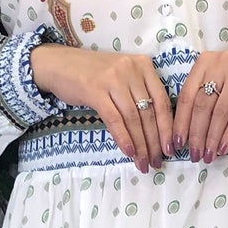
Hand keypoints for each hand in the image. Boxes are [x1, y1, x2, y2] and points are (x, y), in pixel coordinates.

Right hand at [28, 45, 172, 170]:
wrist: (58, 64)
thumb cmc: (92, 74)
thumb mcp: (122, 77)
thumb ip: (138, 95)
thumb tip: (155, 131)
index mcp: (144, 65)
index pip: (162, 101)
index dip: (167, 128)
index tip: (170, 149)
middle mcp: (131, 69)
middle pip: (149, 112)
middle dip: (154, 142)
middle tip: (156, 162)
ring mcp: (113, 78)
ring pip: (133, 118)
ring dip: (140, 145)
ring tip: (143, 163)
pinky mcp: (95, 90)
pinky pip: (115, 119)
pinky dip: (123, 138)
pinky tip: (128, 152)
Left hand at [173, 50, 227, 162]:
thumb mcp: (220, 80)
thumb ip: (203, 96)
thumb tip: (186, 131)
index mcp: (205, 62)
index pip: (187, 95)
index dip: (181, 122)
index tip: (177, 143)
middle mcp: (221, 63)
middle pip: (202, 105)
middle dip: (196, 134)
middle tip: (194, 155)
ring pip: (220, 113)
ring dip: (212, 138)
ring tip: (209, 156)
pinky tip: (223, 148)